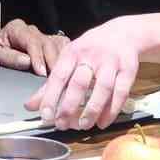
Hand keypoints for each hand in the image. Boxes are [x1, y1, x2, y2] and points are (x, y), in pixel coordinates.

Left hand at [0, 19, 69, 75]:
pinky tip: (69, 71)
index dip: (38, 57)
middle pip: (48, 44)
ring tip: (63, 77)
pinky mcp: (54, 43)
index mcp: (17, 29)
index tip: (41, 72)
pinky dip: (68, 60)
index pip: (31, 41)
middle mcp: (33, 31)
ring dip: (62, 62)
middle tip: (55, 78)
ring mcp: (44, 36)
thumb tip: (27, 62)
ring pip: (59, 46)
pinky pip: (65, 49)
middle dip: (52, 62)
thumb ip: (9, 57)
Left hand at [24, 17, 140, 129]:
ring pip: (103, 89)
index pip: (59, 76)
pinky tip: (102, 122)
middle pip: (79, 83)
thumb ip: (51, 84)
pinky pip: (121, 93)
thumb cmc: (90, 50)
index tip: (44, 116)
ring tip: (82, 126)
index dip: (50, 97)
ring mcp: (111, 63)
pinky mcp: (128, 70)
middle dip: (69, 106)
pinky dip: (112, 110)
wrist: (123, 33)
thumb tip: (30, 106)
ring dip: (92, 110)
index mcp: (72, 53)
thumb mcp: (69, 59)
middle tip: (61, 125)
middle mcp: (91, 56)